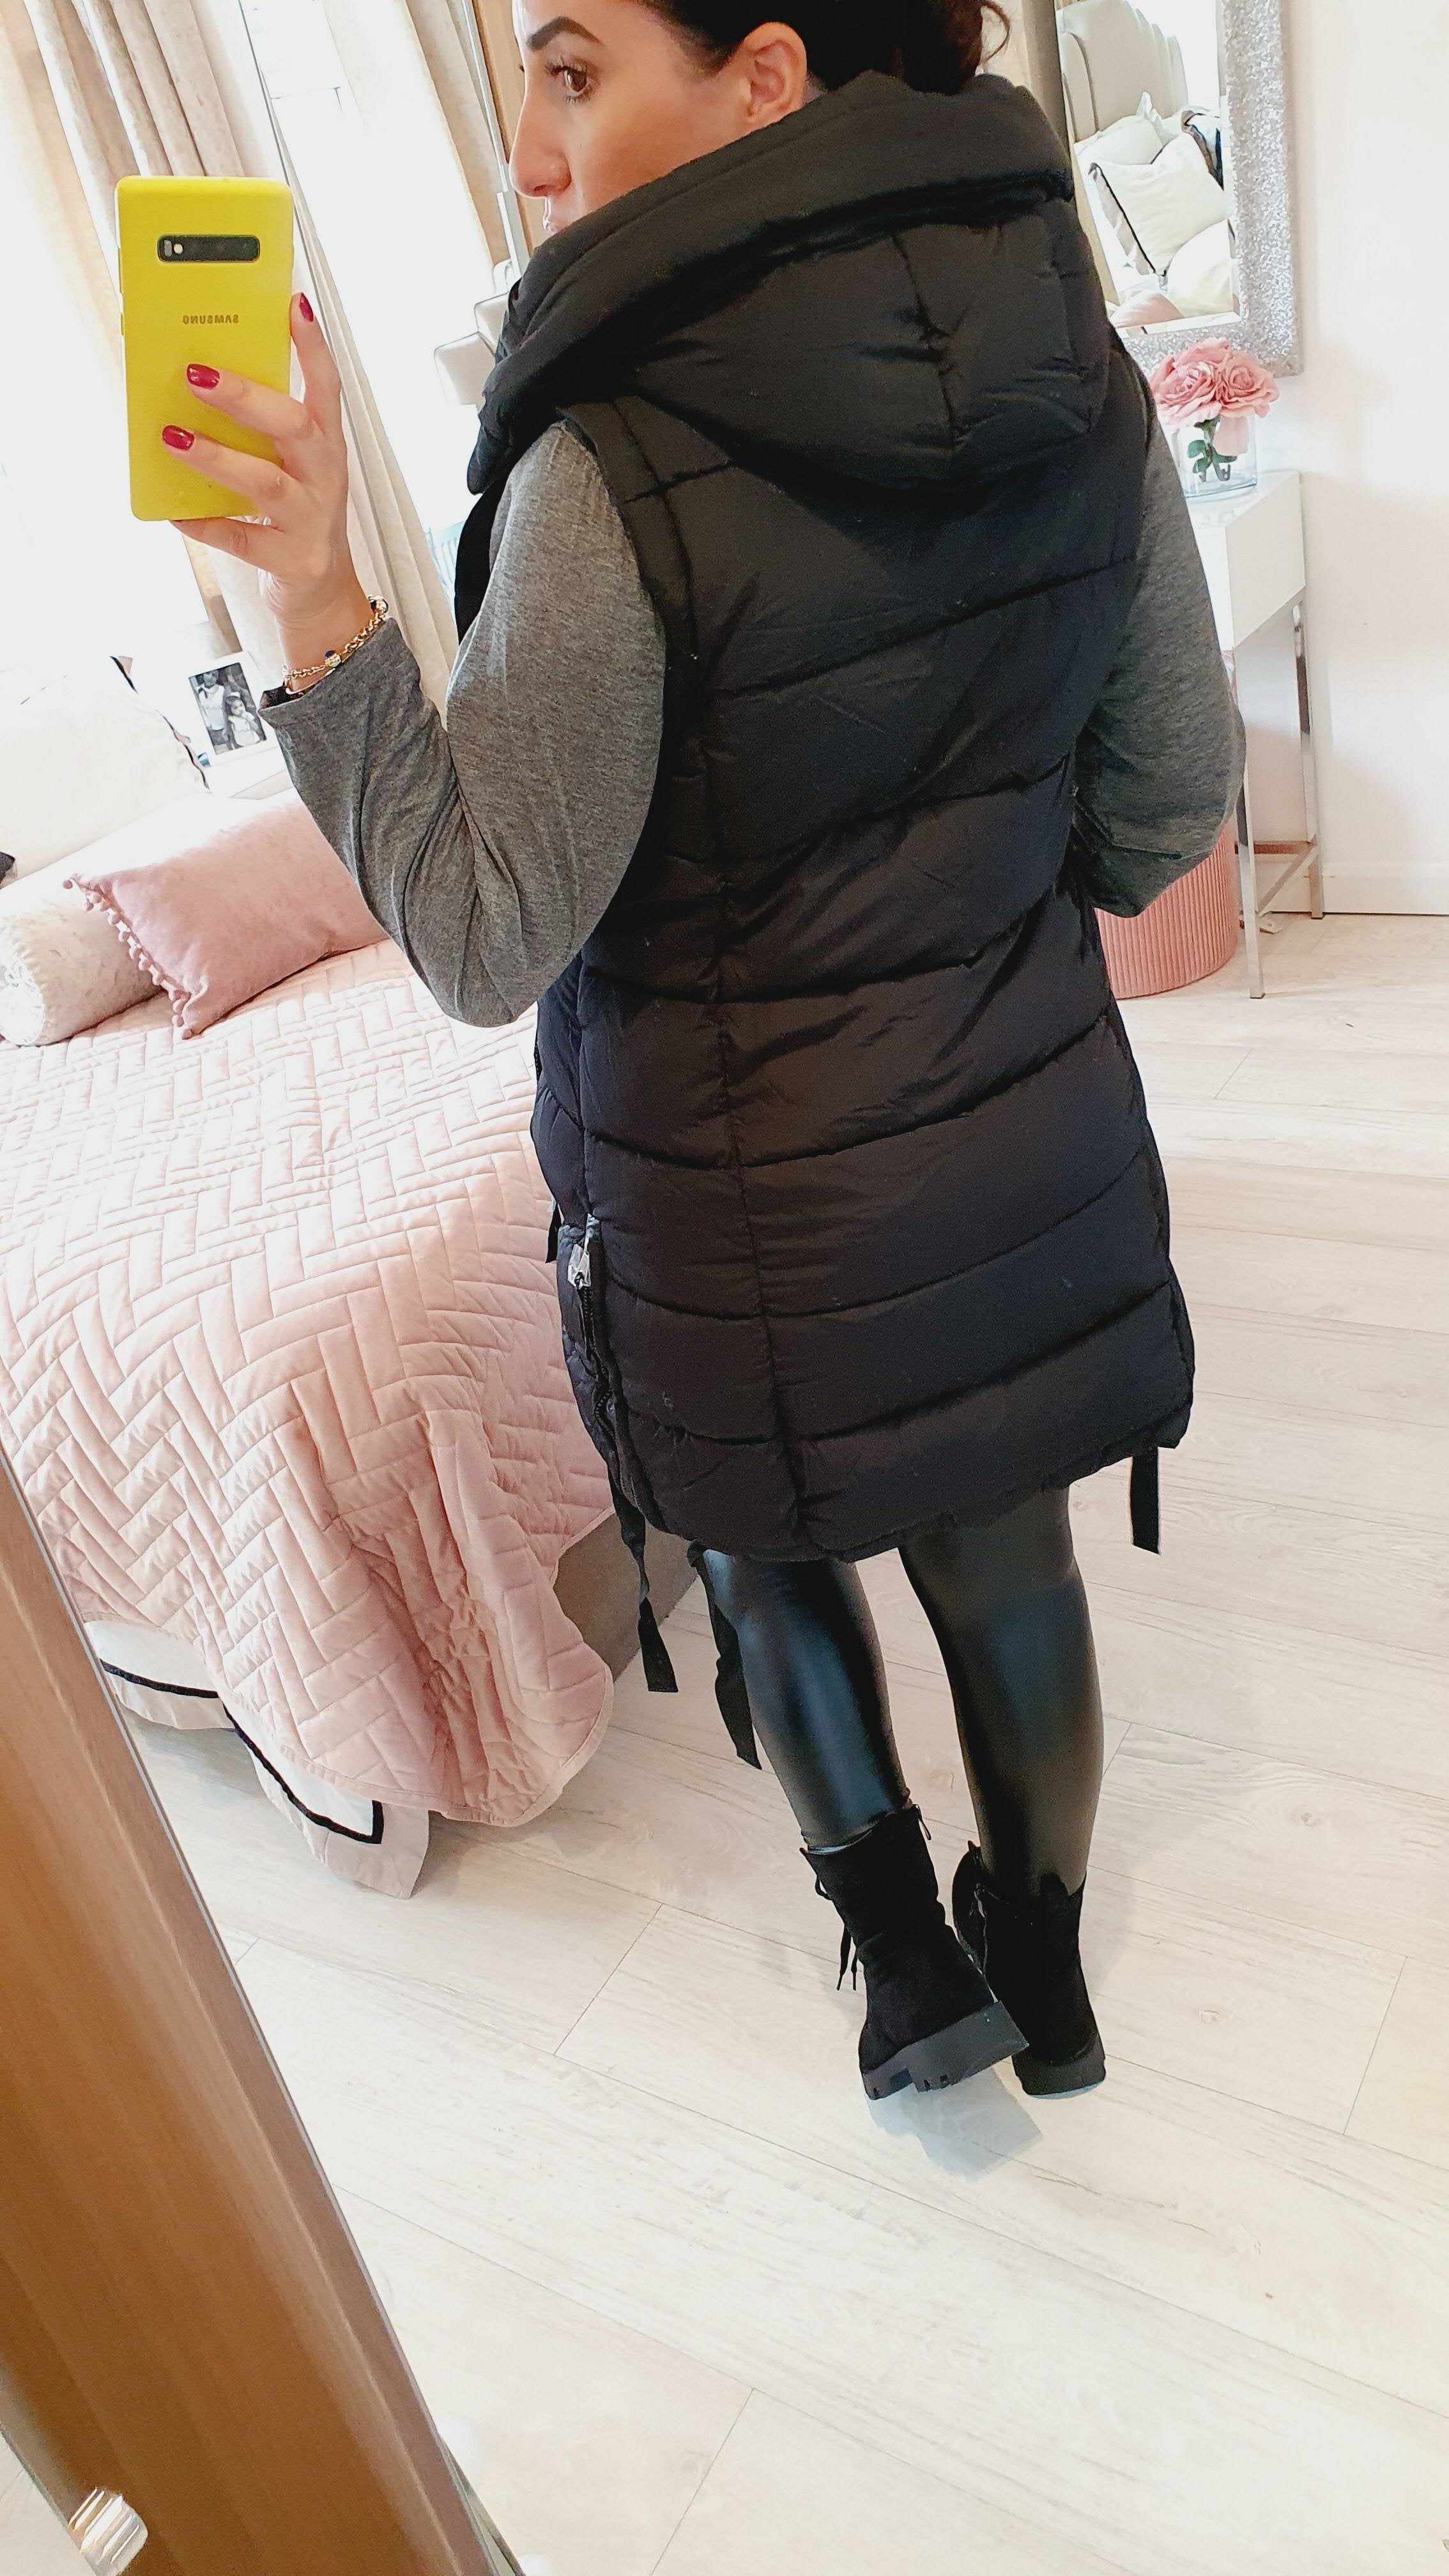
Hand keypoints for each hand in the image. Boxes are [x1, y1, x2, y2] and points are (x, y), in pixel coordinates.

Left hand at [169, 293, 370, 686]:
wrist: (321, 594)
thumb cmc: (296, 516)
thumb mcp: (289, 465)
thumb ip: (259, 428)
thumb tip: (196, 378)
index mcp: (325, 444)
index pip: (326, 385)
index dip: (312, 345)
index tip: (292, 304)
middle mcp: (324, 477)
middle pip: (292, 425)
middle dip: (244, 397)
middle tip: (196, 374)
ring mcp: (310, 520)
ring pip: (266, 481)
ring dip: (217, 457)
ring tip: (174, 437)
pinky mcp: (291, 559)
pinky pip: (242, 539)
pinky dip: (206, 525)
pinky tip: (177, 511)